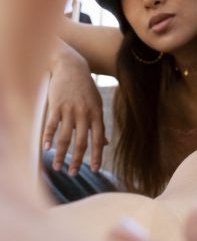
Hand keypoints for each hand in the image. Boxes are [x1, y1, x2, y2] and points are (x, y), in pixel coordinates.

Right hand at [44, 41, 107, 173]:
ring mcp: (69, 110)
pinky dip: (48, 138)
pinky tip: (45, 149)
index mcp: (96, 114)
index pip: (98, 140)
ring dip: (60, 154)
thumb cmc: (85, 88)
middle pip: (81, 142)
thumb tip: (105, 143)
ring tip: (57, 167)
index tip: (95, 170)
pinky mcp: (55, 105)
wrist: (71, 66)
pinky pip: (51, 125)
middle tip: (73, 173)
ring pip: (65, 137)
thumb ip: (99, 124)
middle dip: (77, 160)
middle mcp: (84, 114)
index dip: (97, 156)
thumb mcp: (97, 104)